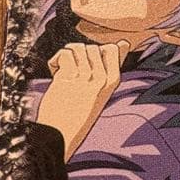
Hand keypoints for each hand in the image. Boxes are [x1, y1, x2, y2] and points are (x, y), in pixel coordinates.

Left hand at [37, 42, 128, 159]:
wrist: (59, 135)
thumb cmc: (78, 114)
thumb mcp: (101, 91)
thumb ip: (110, 66)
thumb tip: (123, 43)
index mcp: (113, 81)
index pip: (112, 48)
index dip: (96, 53)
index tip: (88, 69)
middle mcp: (101, 78)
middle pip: (91, 46)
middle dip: (79, 55)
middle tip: (73, 74)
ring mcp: (84, 78)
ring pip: (77, 47)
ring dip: (67, 57)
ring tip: (64, 73)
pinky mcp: (66, 78)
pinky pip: (64, 54)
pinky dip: (55, 62)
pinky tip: (55, 74)